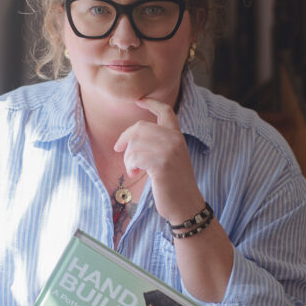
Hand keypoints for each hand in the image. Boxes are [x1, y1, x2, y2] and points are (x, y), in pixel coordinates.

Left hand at [113, 99, 203, 223]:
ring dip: (128, 158)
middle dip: (125, 139)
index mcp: (177, 136)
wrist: (186, 205)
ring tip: (134, 170)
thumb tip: (131, 139)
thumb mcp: (169, 159)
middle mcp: (174, 139)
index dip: (151, 103)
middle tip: (120, 151)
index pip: (166, 112)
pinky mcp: (161, 163)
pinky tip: (135, 174)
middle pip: (140, 127)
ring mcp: (169, 150)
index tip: (140, 100)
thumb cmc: (173, 185)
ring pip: (134, 143)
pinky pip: (134, 157)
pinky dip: (130, 166)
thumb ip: (157, 145)